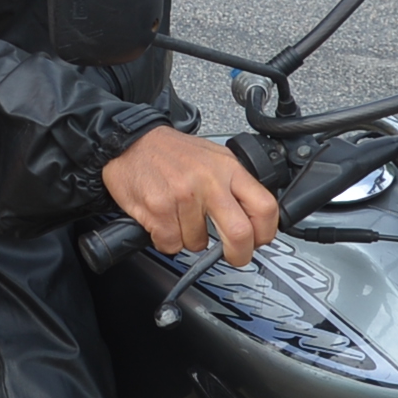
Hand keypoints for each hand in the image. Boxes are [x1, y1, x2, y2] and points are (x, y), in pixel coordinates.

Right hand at [100, 128, 279, 267]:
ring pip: (198, 243)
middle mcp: (209, 181)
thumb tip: (252, 218)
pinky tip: (164, 221)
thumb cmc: (172, 152)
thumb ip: (234, 184)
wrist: (132, 141)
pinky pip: (171, 244)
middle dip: (239, 254)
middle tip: (234, 256)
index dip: (266, 233)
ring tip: (180, 218)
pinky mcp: (159, 209)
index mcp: (228, 168)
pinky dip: (167, 240)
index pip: (265, 207)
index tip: (258, 241)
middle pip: (240, 233)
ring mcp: (184, 196)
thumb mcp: (214, 158)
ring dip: (189, 239)